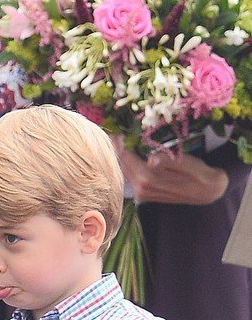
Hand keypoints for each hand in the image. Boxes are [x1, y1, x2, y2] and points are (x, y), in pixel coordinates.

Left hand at [112, 137, 227, 205]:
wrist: (206, 191)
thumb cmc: (198, 173)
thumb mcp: (188, 163)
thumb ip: (169, 162)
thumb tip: (151, 159)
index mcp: (148, 179)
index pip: (125, 157)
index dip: (119, 141)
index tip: (114, 126)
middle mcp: (140, 188)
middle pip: (120, 163)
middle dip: (115, 146)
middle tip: (113, 128)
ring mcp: (140, 193)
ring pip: (122, 170)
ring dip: (119, 154)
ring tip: (117, 136)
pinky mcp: (142, 193)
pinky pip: (128, 175)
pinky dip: (125, 162)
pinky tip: (126, 150)